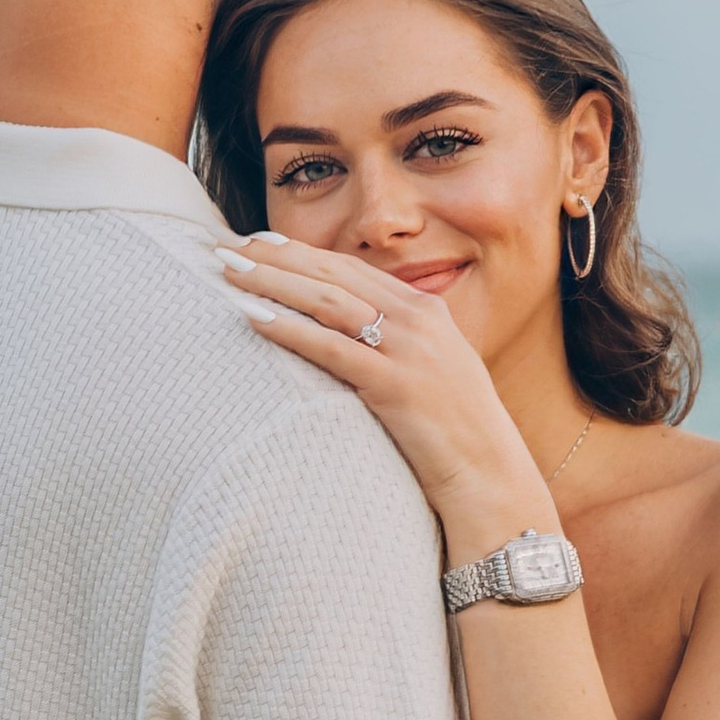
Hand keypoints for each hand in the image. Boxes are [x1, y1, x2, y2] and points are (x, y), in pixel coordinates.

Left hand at [218, 236, 545, 536]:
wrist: (490, 477)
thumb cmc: (455, 435)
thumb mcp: (433, 372)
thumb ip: (399, 345)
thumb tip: (353, 336)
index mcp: (428, 311)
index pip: (354, 269)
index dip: (303, 253)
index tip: (261, 242)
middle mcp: (419, 320)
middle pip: (335, 275)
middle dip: (277, 258)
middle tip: (229, 247)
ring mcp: (409, 350)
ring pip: (328, 302)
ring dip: (273, 283)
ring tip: (229, 274)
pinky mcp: (395, 385)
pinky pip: (331, 348)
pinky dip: (288, 328)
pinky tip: (252, 317)